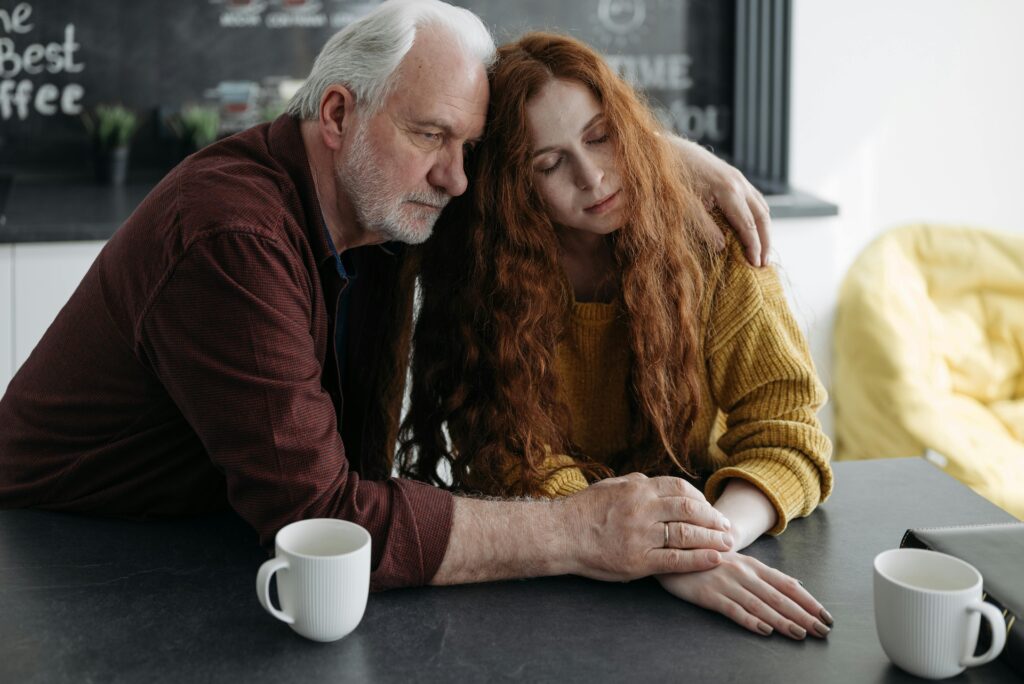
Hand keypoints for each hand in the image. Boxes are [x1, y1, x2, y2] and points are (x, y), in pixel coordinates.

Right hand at [564, 472, 733, 581]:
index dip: (700, 498)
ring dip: (711, 538)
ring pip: (686, 534)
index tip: (710, 509)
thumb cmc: (583, 511)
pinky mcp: (638, 561)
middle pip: (689, 509)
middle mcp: (641, 509)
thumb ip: (634, 483)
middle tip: (727, 527)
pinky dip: (698, 559)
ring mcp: (640, 535)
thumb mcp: (609, 486)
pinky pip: (675, 560)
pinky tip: (714, 558)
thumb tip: (652, 481)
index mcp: (637, 489)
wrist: (560, 535)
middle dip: (713, 518)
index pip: (679, 488)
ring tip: (727, 544)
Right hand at [657, 552, 833, 638]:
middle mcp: (743, 573)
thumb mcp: (740, 562)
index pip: (787, 584)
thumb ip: (767, 574)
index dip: (808, 601)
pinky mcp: (709, 595)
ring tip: (800, 633)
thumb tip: (796, 583)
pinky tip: (764, 630)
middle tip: (822, 630)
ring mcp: (726, 584)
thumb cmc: (710, 560)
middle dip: (803, 615)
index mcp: (753, 565)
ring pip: (760, 605)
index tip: (826, 616)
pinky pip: (733, 610)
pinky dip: (750, 620)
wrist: (674, 551)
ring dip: (782, 621)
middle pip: (778, 597)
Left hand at [671, 138, 770, 266]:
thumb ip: (704, 228)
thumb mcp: (685, 207)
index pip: (748, 225)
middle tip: (764, 264)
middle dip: (765, 241)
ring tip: (762, 250)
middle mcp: (739, 183)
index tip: (755, 266)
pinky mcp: (734, 176)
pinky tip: (754, 228)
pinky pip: (754, 198)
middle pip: (761, 216)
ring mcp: (738, 177)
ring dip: (764, 229)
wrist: (666, 149)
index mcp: (729, 191)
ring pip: (761, 206)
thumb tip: (723, 248)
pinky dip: (758, 216)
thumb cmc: (673, 178)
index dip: (753, 247)